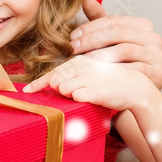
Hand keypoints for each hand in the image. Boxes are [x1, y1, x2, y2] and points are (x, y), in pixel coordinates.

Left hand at [23, 55, 147, 110]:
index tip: (27, 90)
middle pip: (55, 80)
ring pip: (63, 88)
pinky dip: (77, 99)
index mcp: (80, 61)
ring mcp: (88, 77)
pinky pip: (75, 96)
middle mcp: (83, 67)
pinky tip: (86, 99)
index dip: (39, 82)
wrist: (134, 89)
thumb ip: (72, 77)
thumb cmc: (111, 84)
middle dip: (53, 90)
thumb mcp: (91, 75)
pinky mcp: (95, 89)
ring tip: (82, 96)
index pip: (54, 72)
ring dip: (67, 95)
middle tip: (62, 96)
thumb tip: (54, 84)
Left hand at [70, 0, 161, 89]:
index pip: (113, 21)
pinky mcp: (158, 73)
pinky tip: (96, 75)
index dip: (91, 27)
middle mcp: (154, 37)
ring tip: (81, 61)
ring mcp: (157, 55)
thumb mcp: (111, 42)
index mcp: (143, 26)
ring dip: (99, 55)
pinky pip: (131, 69)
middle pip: (117, 33)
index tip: (72, 36)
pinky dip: (112, 71)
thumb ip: (100, 21)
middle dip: (92, 40)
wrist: (139, 92)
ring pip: (123, 50)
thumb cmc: (122, 64)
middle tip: (73, 48)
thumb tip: (87, 0)